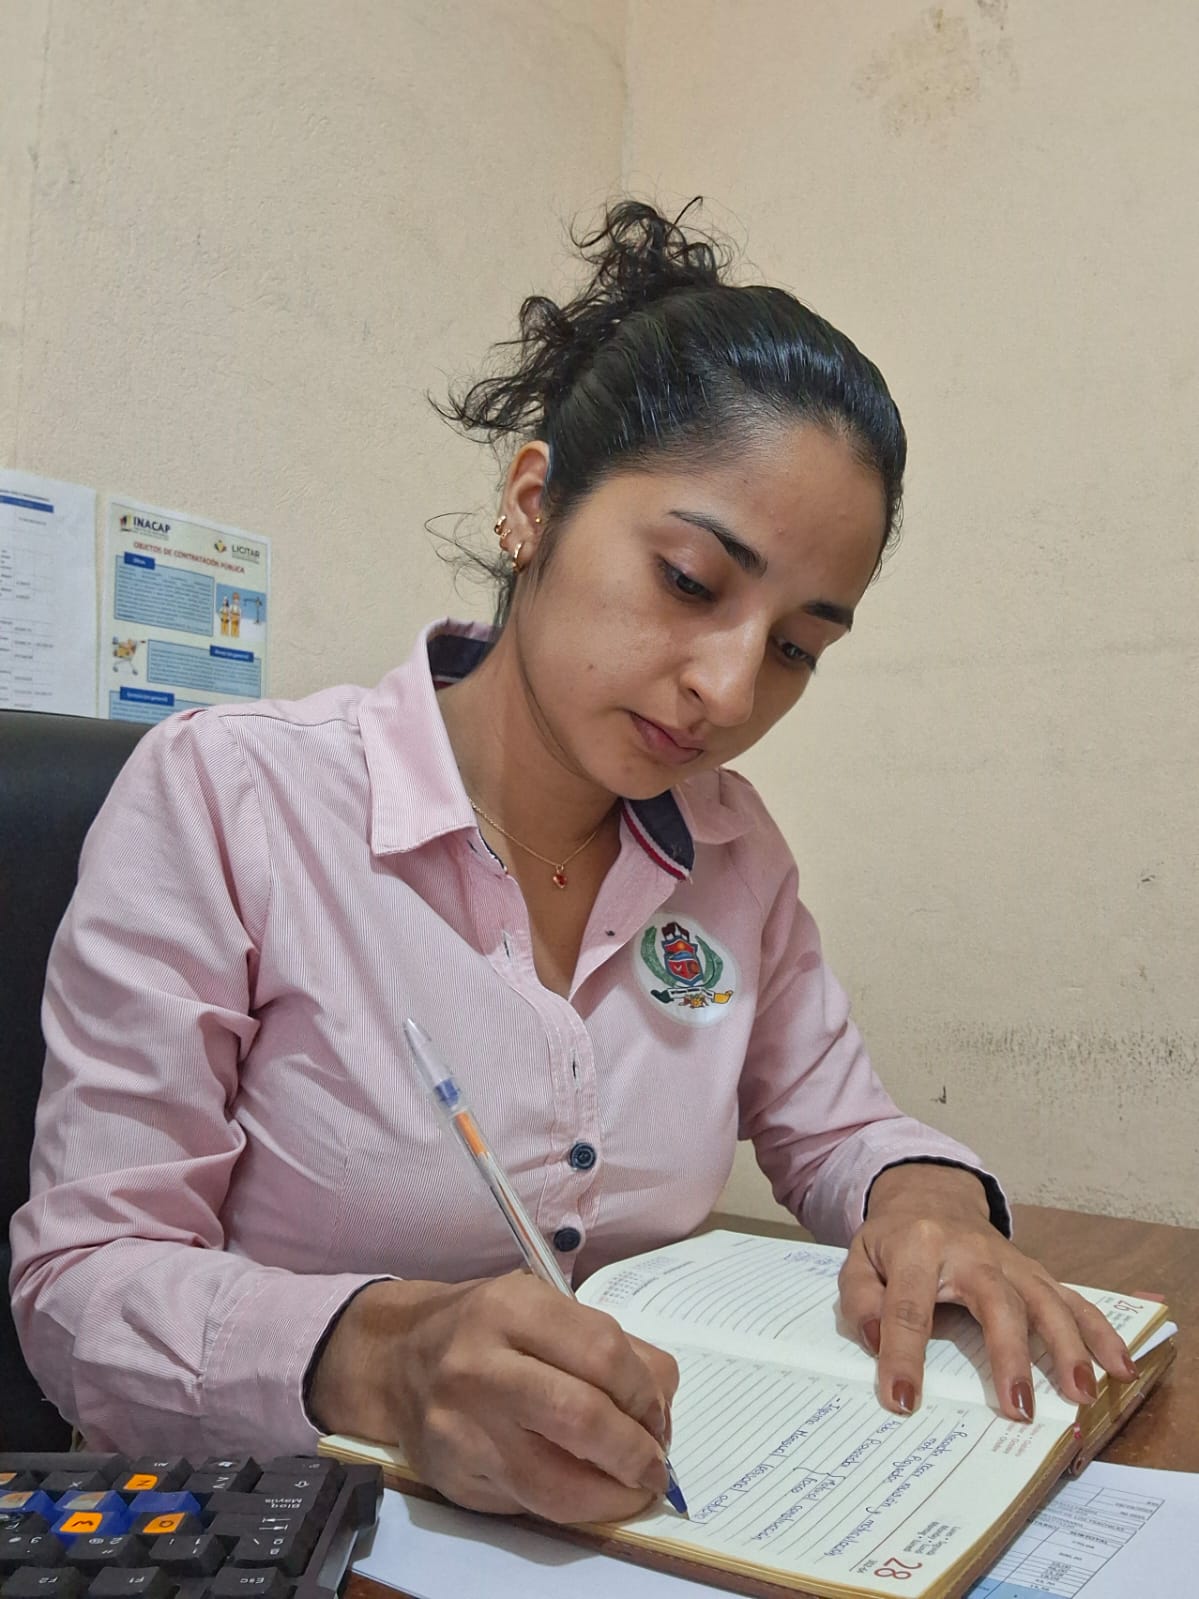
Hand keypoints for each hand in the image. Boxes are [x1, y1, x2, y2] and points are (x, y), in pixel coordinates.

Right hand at [307, 1272, 678, 1521]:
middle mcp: (479, 1366)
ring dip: (613, 1494)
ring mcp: (462, 1429)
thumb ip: (606, 1346)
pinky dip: (575, 1508)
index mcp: (511, 1308)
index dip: (646, 1394)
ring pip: (557, 1484)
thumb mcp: (541, 1307)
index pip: (604, 1354)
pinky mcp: (455, 1479)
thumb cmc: (485, 1329)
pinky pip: (531, 1507)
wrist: (398, 1359)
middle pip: (583, 1418)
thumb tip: (662, 1404)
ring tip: (632, 1486)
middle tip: (655, 1461)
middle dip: (636, 1450)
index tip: (659, 1414)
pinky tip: (590, 1493)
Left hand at [839, 1163, 1137, 1422]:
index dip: (904, 1356)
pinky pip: (1072, 1299)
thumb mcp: (859, 1260)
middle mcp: (972, 1252)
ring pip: (1046, 1300)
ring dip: (1068, 1348)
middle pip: (996, 1302)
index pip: (909, 1306)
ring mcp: (1010, 1261)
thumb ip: (861, 1299)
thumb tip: (877, 1342)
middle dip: (1010, 1356)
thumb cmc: (892, 1241)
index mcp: (918, 1246)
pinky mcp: (1034, 1271)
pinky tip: (1119, 1366)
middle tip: (1019, 1410)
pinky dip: (1100, 1332)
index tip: (903, 1402)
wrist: (929, 1196)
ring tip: (1081, 1394)